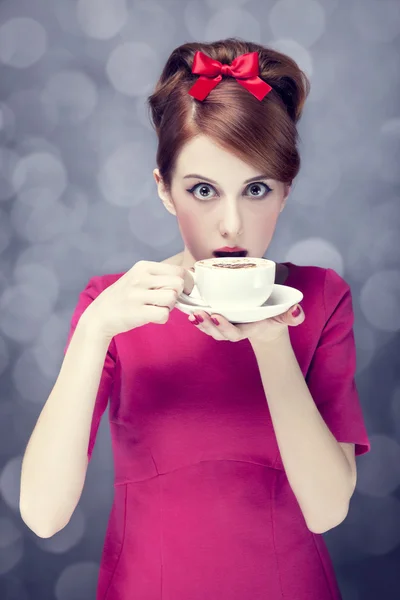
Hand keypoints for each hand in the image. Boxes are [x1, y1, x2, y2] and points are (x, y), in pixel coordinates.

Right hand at [84, 260, 187, 339]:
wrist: (99, 316)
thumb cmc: (123, 298)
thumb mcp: (138, 279)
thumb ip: (159, 277)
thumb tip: (188, 279)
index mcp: (143, 266)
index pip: (178, 270)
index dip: (184, 282)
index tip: (178, 291)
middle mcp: (140, 277)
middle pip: (178, 283)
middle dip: (177, 295)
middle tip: (164, 301)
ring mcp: (137, 295)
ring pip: (172, 298)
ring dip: (168, 307)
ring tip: (155, 308)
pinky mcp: (137, 312)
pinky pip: (164, 314)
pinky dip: (161, 318)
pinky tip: (150, 317)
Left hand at [187, 303, 304, 343]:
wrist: (267, 321)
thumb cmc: (275, 317)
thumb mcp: (286, 316)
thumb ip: (293, 316)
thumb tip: (296, 311)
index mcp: (249, 329)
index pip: (236, 332)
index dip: (225, 327)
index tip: (217, 315)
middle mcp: (235, 329)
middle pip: (219, 333)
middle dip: (209, 325)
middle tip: (200, 314)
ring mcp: (226, 326)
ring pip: (210, 329)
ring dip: (201, 323)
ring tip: (193, 314)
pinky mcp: (220, 320)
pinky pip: (206, 323)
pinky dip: (197, 319)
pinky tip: (189, 312)